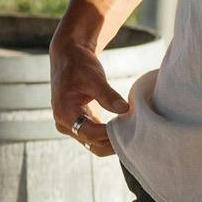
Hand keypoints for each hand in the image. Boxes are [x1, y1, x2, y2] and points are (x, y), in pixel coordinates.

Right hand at [50, 40, 128, 156]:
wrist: (68, 57)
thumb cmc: (79, 65)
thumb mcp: (94, 78)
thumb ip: (108, 95)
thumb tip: (125, 110)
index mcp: (65, 114)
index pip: (90, 133)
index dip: (110, 134)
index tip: (130, 129)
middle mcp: (65, 124)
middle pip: (93, 144)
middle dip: (113, 143)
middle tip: (137, 136)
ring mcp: (72, 126)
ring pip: (95, 144)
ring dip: (112, 141)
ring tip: (133, 134)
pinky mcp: (80, 123)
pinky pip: (96, 138)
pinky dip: (110, 136)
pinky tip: (125, 130)